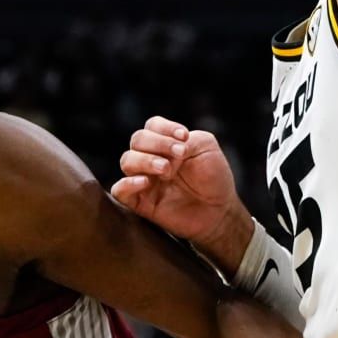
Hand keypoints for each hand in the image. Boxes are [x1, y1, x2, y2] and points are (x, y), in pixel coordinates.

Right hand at [111, 117, 246, 248]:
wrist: (219, 211)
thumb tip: (166, 150)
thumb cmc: (213, 177)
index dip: (165, 128)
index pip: (152, 126)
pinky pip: (119, 191)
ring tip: (166, 170)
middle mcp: (151, 158)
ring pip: (127, 161)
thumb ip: (186, 140)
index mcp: (166, 143)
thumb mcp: (206, 147)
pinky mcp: (140, 202)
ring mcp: (144, 180)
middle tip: (179, 155)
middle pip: (138, 139)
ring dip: (145, 160)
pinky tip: (145, 182)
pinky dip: (127, 184)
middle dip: (158, 143)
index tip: (184, 137)